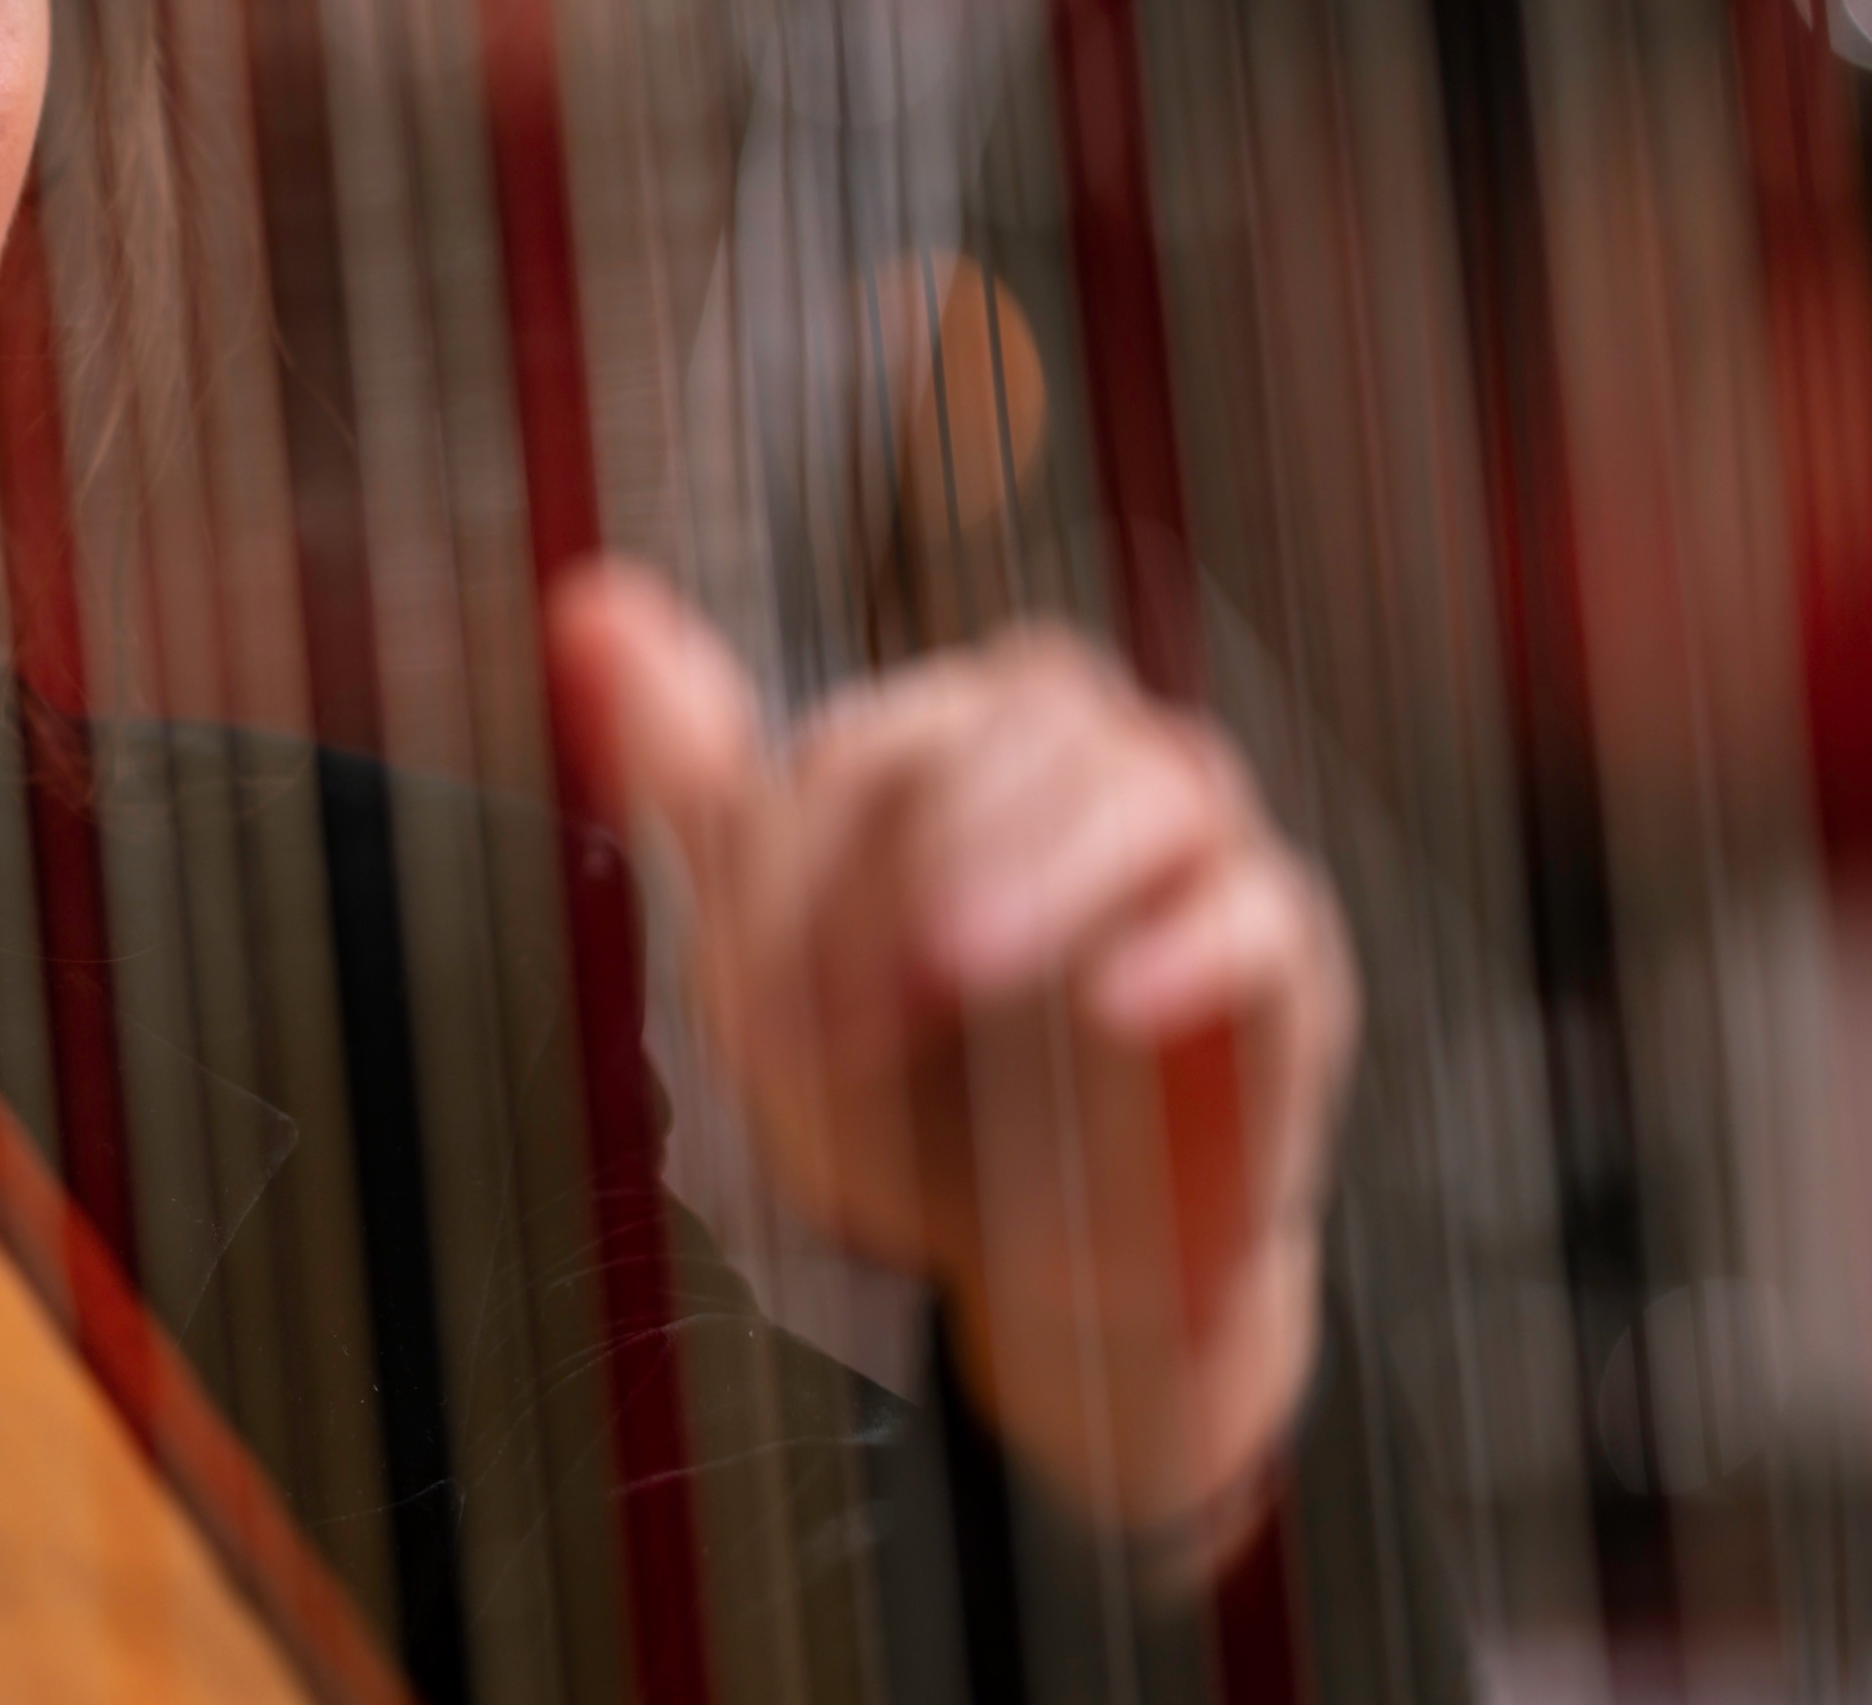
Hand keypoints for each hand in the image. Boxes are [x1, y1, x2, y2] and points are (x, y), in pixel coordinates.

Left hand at [546, 559, 1353, 1553]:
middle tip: (855, 1017)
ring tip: (961, 967)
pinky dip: (1188, 946)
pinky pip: (1257, 913)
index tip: (765, 1029)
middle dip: (913, 865)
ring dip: (1041, 867)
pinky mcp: (1284, 960)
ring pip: (1152, 779)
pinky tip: (1114, 1006)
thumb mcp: (770, 971)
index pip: (867, 749)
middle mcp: (1082, 757)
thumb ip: (692, 783)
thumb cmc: (906, 1099)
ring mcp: (1195, 849)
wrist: (1048, 1273)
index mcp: (949, 741)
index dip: (802, 879)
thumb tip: (587, 598)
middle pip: (1014, 724)